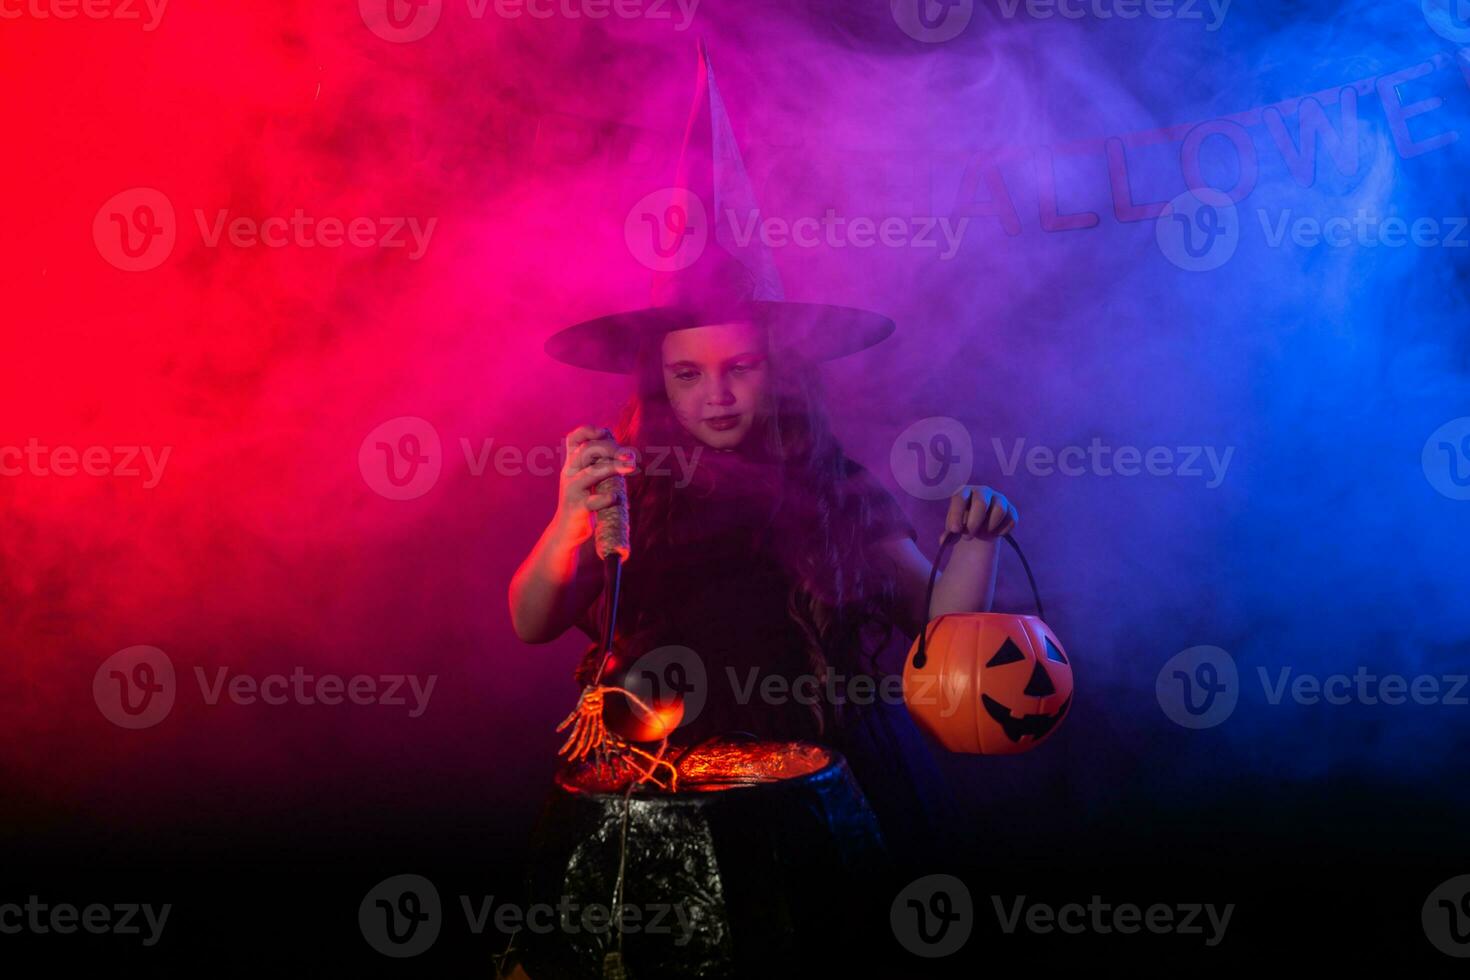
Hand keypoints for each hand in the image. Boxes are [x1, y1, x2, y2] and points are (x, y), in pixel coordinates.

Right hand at [555, 425, 636, 541]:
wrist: (567, 531)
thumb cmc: (585, 501)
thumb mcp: (589, 479)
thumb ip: (601, 464)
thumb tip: (626, 451)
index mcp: (572, 464)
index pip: (574, 439)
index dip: (588, 430)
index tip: (605, 432)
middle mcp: (569, 473)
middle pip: (586, 451)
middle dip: (610, 448)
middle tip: (631, 455)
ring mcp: (572, 491)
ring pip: (591, 473)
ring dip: (613, 467)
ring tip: (631, 467)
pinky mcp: (578, 509)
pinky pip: (592, 501)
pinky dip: (605, 498)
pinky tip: (616, 497)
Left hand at [942, 485, 1016, 543]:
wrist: (980, 527)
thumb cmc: (963, 523)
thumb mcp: (954, 528)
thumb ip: (949, 534)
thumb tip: (943, 541)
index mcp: (964, 492)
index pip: (960, 498)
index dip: (956, 514)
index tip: (955, 530)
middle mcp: (982, 492)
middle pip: (981, 503)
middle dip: (974, 523)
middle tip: (967, 537)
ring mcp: (999, 499)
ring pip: (999, 510)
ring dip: (989, 527)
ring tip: (981, 534)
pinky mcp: (1011, 509)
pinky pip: (1011, 520)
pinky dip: (1001, 531)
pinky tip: (993, 533)